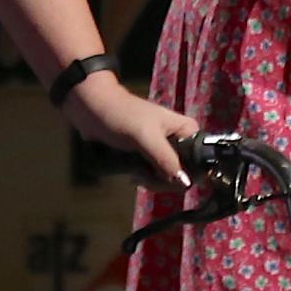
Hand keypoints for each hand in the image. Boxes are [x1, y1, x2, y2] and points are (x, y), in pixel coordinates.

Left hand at [65, 73, 192, 185]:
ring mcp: (161, 150)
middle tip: (144, 175)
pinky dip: (143, 179)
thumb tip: (185, 182)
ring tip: (135, 173)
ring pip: (166, 178)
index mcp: (186, 130)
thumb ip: (166, 159)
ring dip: (150, 181)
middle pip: (183, 174)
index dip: (187, 174)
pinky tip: (132, 175)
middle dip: (163, 180)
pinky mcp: (146, 157)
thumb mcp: (145, 136)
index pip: (200, 160)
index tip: (167, 178)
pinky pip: (152, 176)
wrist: (90, 108)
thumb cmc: (120, 115)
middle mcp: (178, 141)